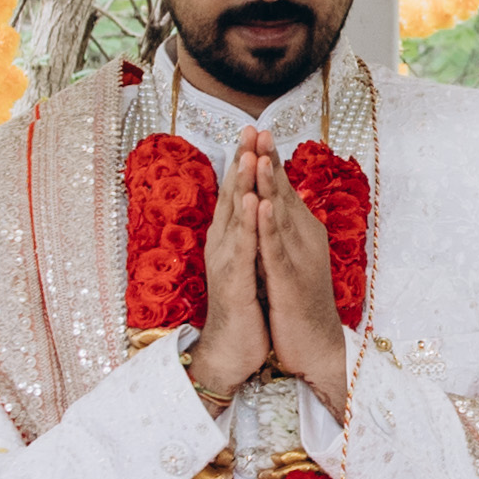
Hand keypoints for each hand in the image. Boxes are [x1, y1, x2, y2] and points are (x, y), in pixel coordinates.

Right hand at [188, 143, 269, 410]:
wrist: (232, 349)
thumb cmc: (244, 307)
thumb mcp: (250, 263)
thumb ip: (249, 236)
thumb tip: (256, 209)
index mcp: (229, 239)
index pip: (237, 194)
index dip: (244, 163)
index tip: (254, 133)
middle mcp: (223, 245)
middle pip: (232, 197)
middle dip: (241, 162)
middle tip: (249, 128)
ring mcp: (226, 262)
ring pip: (234, 218)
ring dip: (242, 184)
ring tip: (249, 154)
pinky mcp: (234, 282)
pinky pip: (242, 248)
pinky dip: (247, 224)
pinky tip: (254, 202)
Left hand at [245, 135, 350, 418]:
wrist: (317, 346)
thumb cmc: (301, 304)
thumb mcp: (291, 259)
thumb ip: (286, 232)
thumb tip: (280, 206)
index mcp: (301, 232)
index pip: (281, 190)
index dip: (269, 161)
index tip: (256, 131)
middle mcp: (303, 239)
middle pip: (282, 192)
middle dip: (267, 160)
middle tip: (257, 128)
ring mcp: (297, 258)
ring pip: (281, 215)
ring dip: (269, 183)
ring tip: (258, 154)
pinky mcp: (290, 280)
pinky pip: (276, 249)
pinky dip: (269, 225)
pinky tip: (262, 205)